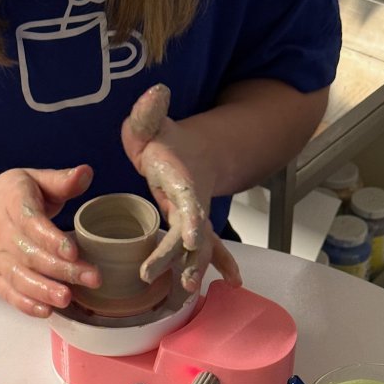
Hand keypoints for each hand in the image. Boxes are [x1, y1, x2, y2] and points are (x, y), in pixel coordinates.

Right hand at [0, 165, 100, 317]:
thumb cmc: (8, 197)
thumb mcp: (32, 180)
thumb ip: (60, 180)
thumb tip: (86, 173)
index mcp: (13, 204)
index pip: (32, 223)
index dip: (52, 239)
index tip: (74, 250)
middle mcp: (3, 234)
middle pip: (32, 255)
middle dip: (62, 270)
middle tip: (92, 279)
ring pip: (21, 278)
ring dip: (44, 291)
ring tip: (67, 298)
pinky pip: (9, 294)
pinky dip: (26, 305)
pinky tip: (46, 311)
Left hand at [121, 84, 241, 291]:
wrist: (188, 152)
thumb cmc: (163, 142)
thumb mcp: (149, 125)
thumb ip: (149, 114)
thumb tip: (157, 92)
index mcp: (182, 182)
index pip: (188, 204)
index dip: (191, 221)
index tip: (189, 238)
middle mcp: (193, 205)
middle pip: (193, 235)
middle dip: (185, 258)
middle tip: (178, 280)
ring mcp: (195, 220)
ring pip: (201, 249)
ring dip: (199, 269)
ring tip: (192, 290)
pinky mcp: (192, 230)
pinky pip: (209, 252)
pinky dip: (221, 266)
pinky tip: (233, 284)